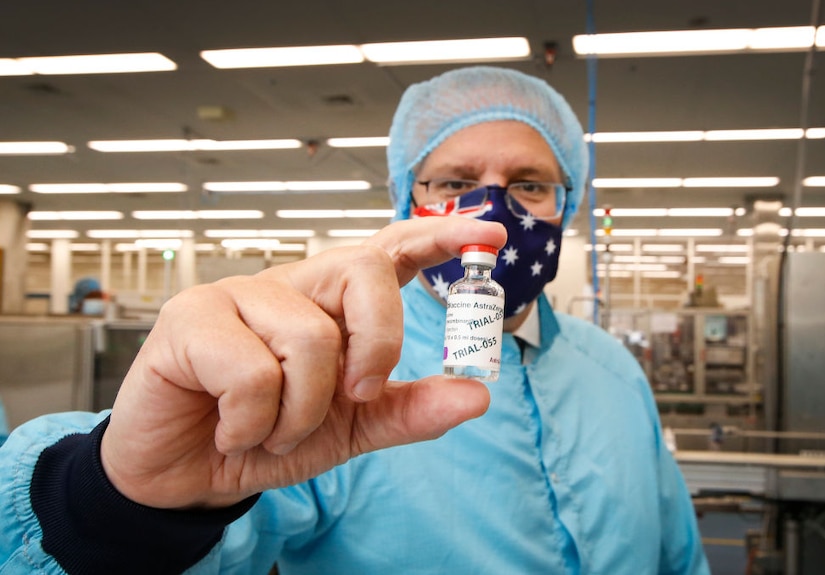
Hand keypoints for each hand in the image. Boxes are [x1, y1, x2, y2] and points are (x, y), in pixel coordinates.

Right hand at [100, 217, 506, 508]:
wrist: (187, 475)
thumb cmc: (266, 436)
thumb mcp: (350, 430)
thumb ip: (409, 410)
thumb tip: (478, 394)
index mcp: (331, 304)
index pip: (389, 252)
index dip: (438, 237)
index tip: (490, 234)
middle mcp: (290, 286)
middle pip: (364, 269)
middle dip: (380, 339)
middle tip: (359, 392)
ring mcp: (238, 294)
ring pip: (311, 338)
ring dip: (301, 412)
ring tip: (268, 429)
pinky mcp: (190, 316)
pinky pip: (253, 373)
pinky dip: (252, 423)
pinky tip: (228, 427)